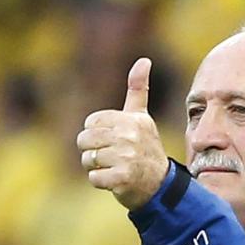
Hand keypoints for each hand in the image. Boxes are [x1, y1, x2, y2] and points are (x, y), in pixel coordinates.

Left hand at [77, 58, 169, 210]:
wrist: (159, 185)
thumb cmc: (145, 149)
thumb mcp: (142, 118)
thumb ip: (138, 89)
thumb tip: (144, 59)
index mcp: (132, 120)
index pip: (91, 123)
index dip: (95, 134)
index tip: (112, 141)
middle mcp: (130, 136)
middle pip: (85, 140)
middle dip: (91, 151)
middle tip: (110, 157)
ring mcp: (127, 158)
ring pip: (87, 159)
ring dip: (96, 167)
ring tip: (113, 168)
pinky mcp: (122, 179)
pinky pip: (93, 177)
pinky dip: (100, 182)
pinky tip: (115, 180)